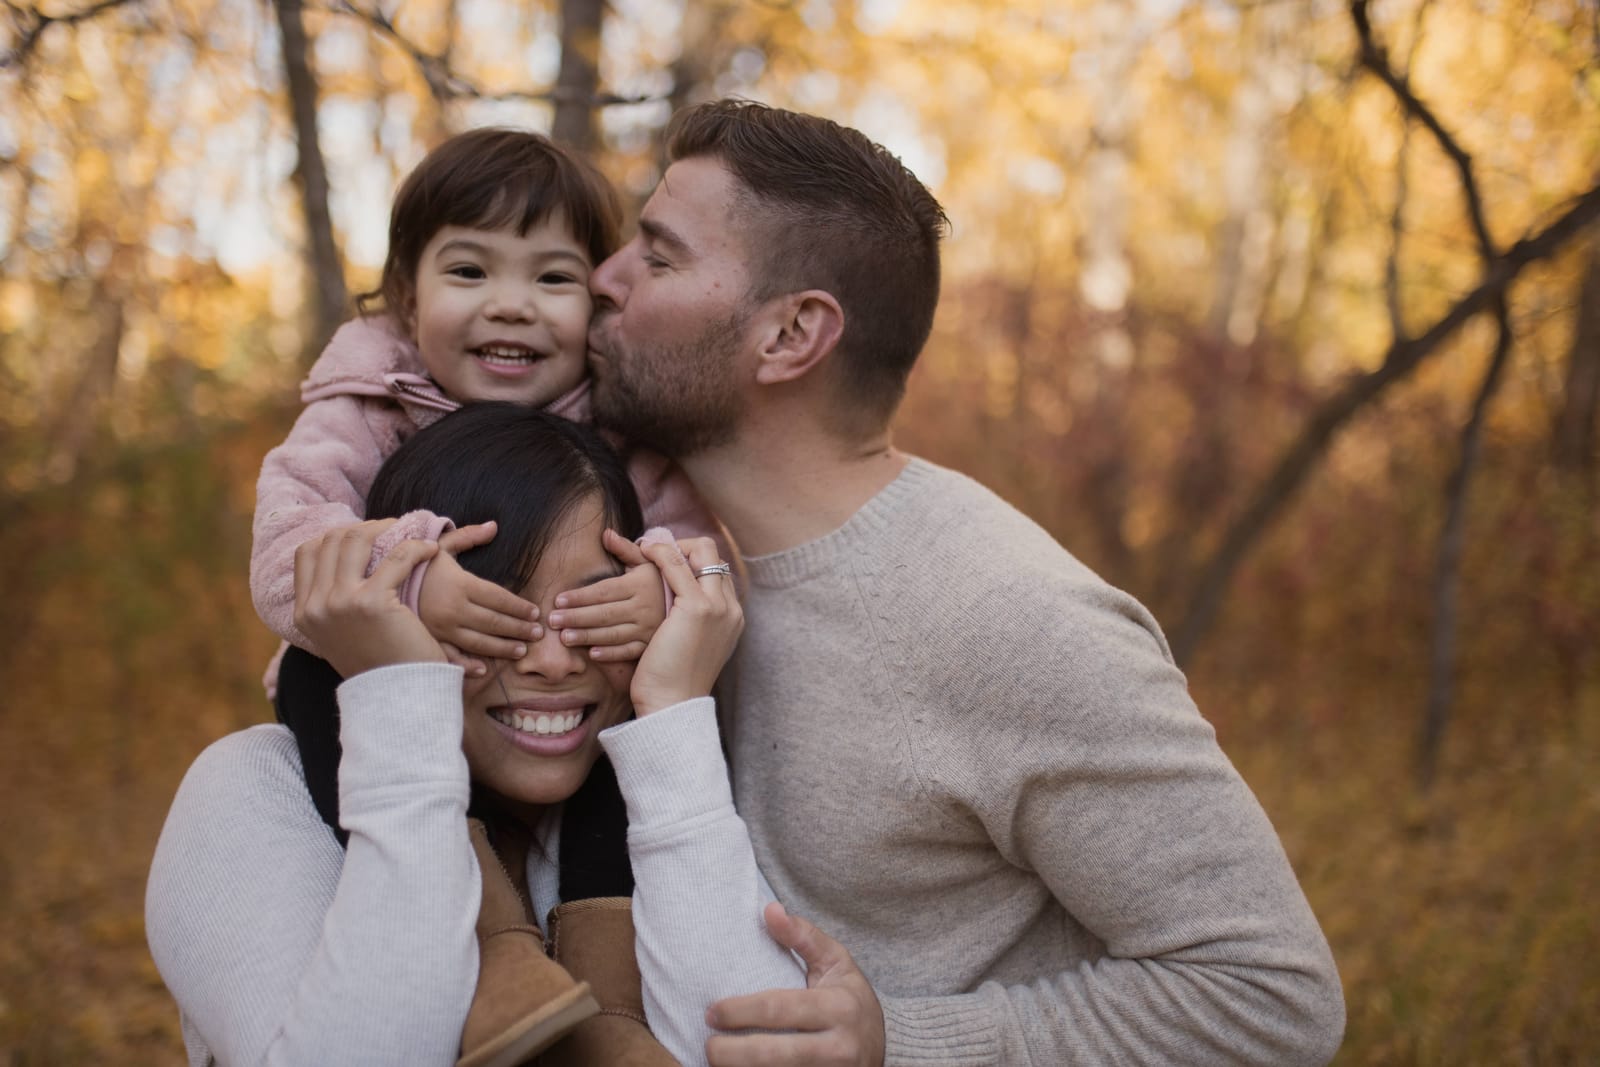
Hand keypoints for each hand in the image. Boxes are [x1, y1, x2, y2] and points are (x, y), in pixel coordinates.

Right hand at [293, 520, 447, 678]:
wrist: (398, 698)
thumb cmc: (380, 667)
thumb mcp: (341, 636)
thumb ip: (332, 606)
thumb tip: (339, 569)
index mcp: (304, 613)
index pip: (306, 553)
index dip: (335, 537)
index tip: (363, 536)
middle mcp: (316, 605)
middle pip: (331, 540)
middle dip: (362, 528)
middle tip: (390, 529)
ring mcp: (340, 602)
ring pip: (357, 539)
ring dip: (386, 529)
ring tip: (409, 534)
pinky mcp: (372, 602)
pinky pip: (397, 556)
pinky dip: (417, 547)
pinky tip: (431, 551)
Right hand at [417, 521, 541, 674]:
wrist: (378, 583)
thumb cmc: (415, 564)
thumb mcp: (440, 546)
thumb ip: (468, 536)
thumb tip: (494, 526)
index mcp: (459, 585)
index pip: (498, 599)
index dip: (519, 607)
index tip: (535, 612)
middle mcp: (453, 610)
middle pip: (494, 622)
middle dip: (519, 629)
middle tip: (538, 634)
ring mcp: (441, 629)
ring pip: (479, 642)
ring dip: (503, 648)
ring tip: (522, 650)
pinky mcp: (429, 642)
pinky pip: (452, 657)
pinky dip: (467, 665)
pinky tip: (484, 669)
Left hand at [546, 530, 666, 661]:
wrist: (692, 607)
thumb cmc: (661, 582)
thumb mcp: (647, 563)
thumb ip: (626, 549)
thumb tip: (605, 533)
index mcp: (640, 585)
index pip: (604, 591)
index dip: (580, 596)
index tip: (558, 599)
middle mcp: (645, 607)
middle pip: (604, 613)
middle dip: (576, 617)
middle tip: (552, 620)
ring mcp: (649, 628)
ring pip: (613, 634)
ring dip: (587, 636)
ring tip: (564, 638)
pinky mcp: (651, 645)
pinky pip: (629, 651)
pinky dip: (611, 654)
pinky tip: (592, 653)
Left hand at [627, 536, 742, 714]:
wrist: (673, 704)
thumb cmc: (672, 680)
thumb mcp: (687, 644)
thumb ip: (688, 621)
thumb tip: (673, 608)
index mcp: (731, 618)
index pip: (718, 572)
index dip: (693, 560)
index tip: (667, 563)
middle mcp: (730, 608)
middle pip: (714, 556)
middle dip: (685, 546)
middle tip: (655, 550)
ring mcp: (718, 607)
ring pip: (700, 554)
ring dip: (669, 546)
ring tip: (643, 547)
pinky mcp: (697, 608)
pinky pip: (678, 565)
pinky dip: (660, 553)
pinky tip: (641, 553)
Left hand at [705, 903, 885, 1066]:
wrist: (885, 1047)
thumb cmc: (850, 999)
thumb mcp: (836, 962)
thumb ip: (803, 936)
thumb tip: (770, 910)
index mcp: (838, 1007)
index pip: (779, 1009)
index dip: (740, 1011)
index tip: (712, 1012)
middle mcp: (838, 1047)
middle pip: (773, 1054)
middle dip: (732, 1053)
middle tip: (708, 1045)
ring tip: (716, 1062)